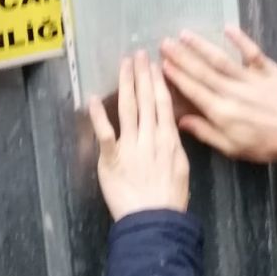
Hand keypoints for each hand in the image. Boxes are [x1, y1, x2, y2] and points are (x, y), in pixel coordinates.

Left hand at [88, 51, 189, 219]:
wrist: (155, 221)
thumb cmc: (170, 198)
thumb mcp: (182, 167)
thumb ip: (175, 145)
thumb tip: (172, 128)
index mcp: (169, 139)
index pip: (163, 103)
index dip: (157, 82)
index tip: (154, 65)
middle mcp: (151, 137)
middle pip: (145, 100)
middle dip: (141, 75)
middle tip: (138, 55)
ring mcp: (131, 146)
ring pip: (128, 109)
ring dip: (125, 84)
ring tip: (124, 65)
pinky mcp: (112, 159)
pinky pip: (105, 133)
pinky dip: (99, 115)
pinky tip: (94, 99)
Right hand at [160, 27, 276, 163]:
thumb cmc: (266, 145)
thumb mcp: (233, 148)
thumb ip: (206, 132)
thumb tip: (180, 120)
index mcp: (222, 112)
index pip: (194, 90)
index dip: (176, 76)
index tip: (161, 64)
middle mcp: (233, 92)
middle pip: (202, 71)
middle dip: (182, 57)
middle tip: (164, 43)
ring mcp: (250, 79)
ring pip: (221, 59)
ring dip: (201, 46)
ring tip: (184, 34)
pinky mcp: (267, 70)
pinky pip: (251, 52)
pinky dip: (240, 39)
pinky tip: (227, 27)